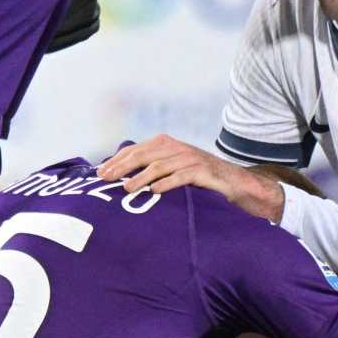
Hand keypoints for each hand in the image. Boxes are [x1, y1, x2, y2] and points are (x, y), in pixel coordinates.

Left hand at [98, 135, 285, 221]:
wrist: (237, 184)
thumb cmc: (201, 180)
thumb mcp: (174, 172)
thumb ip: (152, 171)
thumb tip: (121, 180)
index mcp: (167, 146)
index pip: (136, 150)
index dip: (117, 160)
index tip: (100, 172)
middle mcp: (177, 148)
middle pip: (144, 155)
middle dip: (122, 167)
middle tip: (106, 179)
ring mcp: (191, 159)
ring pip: (160, 166)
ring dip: (141, 177)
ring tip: (127, 189)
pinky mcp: (204, 172)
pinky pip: (182, 176)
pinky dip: (167, 183)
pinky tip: (155, 191)